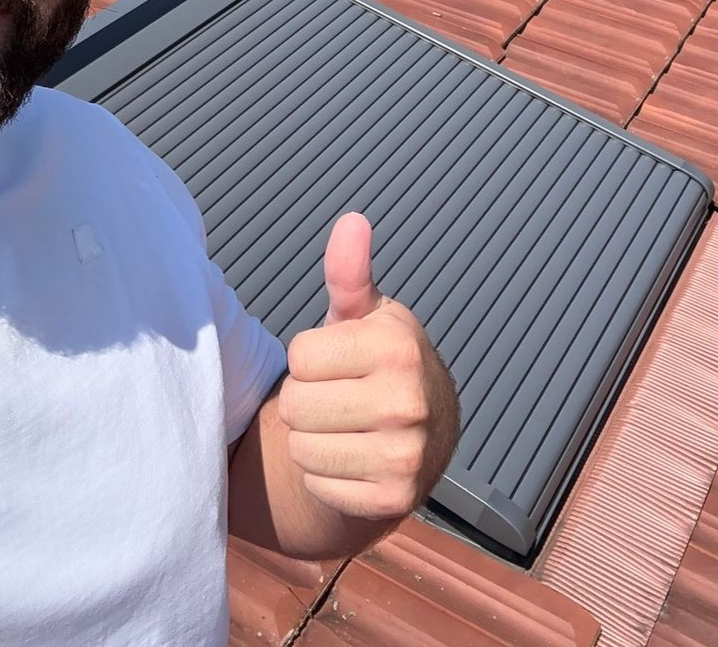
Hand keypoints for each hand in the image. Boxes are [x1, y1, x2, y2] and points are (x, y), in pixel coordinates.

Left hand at [278, 213, 458, 522]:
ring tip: (344, 425)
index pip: (299, 355)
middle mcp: (408, 402)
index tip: (337, 358)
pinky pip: (317, 485)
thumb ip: (348, 273)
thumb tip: (352, 221)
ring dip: (311, 439)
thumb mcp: (364, 314)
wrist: (427, 431)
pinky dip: (325, 475)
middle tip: (338, 395)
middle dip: (306, 398)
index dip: (309, 357)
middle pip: (295, 405)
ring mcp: (405, 455)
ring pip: (301, 448)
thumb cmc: (379, 361)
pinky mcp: (393, 500)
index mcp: (397, 347)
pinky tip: (353, 458)